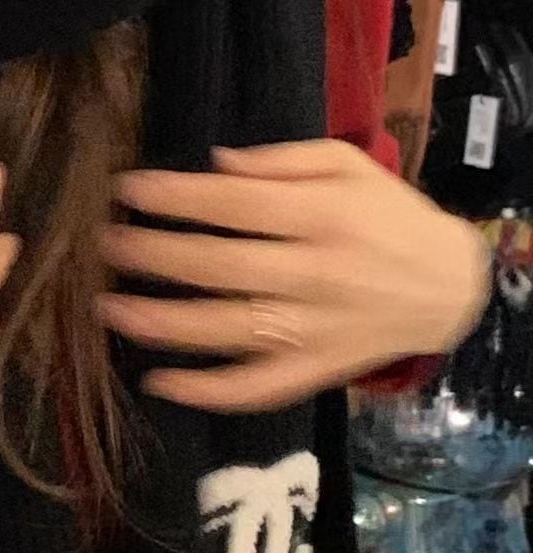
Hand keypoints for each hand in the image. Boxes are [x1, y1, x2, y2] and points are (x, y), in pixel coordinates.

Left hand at [98, 140, 490, 411]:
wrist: (447, 288)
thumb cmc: (388, 218)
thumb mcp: (347, 167)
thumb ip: (282, 161)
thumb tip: (213, 166)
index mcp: (324, 216)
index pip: (234, 205)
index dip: (174, 197)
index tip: (126, 189)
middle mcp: (316, 275)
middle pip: (219, 267)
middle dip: (152, 256)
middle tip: (105, 244)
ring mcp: (312, 330)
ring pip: (226, 331)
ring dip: (160, 323)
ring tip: (108, 309)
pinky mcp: (311, 372)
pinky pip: (253, 388)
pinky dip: (204, 391)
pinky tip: (157, 383)